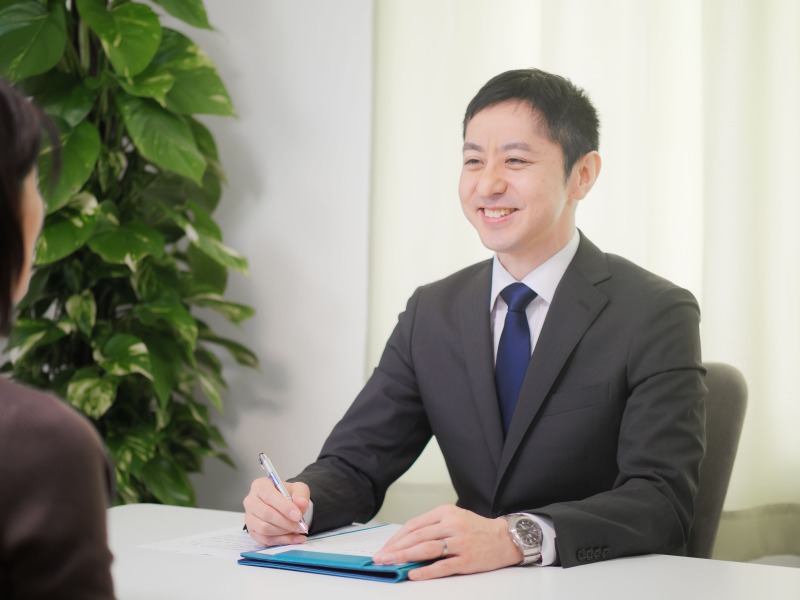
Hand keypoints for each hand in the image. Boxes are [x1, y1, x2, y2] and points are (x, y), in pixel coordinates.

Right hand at [243, 478, 309, 546]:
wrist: (285, 504)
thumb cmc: (288, 494)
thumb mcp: (298, 489)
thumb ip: (300, 495)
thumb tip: (301, 504)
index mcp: (260, 485)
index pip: (268, 495)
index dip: (284, 506)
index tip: (298, 515)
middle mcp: (251, 501)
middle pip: (265, 514)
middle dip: (286, 522)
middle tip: (301, 525)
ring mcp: (249, 518)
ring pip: (264, 529)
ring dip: (284, 532)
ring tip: (298, 530)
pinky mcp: (252, 532)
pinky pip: (266, 540)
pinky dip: (283, 540)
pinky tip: (295, 538)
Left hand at [372, 504, 521, 579]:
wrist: (504, 538)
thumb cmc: (476, 529)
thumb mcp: (454, 518)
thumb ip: (432, 527)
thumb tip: (406, 543)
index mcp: (446, 512)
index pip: (414, 524)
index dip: (397, 537)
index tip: (385, 547)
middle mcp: (452, 524)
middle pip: (417, 536)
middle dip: (395, 548)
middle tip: (381, 557)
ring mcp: (460, 542)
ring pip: (426, 549)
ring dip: (404, 557)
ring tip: (390, 564)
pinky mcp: (467, 559)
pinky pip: (442, 566)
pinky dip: (426, 570)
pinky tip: (413, 573)